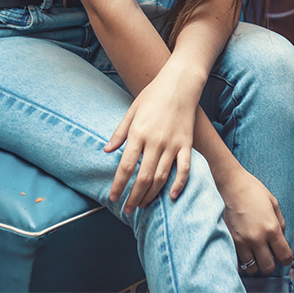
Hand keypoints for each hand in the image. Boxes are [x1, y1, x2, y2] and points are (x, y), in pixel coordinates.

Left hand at [104, 63, 197, 213]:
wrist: (180, 84)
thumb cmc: (152, 95)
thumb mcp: (131, 111)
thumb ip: (119, 133)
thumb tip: (106, 151)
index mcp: (138, 133)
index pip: (126, 166)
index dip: (119, 185)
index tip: (113, 197)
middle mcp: (155, 141)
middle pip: (143, 177)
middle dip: (134, 196)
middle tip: (128, 210)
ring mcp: (173, 144)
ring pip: (162, 177)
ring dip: (152, 194)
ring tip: (144, 206)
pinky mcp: (187, 144)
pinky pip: (185, 168)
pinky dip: (180, 184)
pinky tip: (173, 196)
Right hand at [218, 166, 292, 273]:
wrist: (229, 182)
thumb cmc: (253, 190)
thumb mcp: (273, 204)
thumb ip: (280, 224)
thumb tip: (281, 239)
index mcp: (271, 229)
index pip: (285, 257)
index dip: (286, 258)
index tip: (282, 254)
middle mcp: (257, 238)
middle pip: (268, 267)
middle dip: (270, 262)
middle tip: (267, 253)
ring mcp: (240, 240)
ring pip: (251, 267)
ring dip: (254, 262)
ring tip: (253, 251)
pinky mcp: (228, 238)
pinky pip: (236, 260)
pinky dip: (241, 260)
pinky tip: (242, 250)